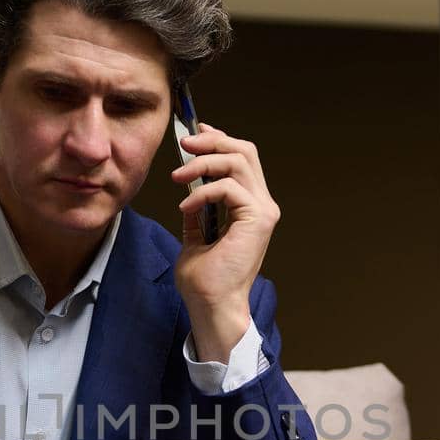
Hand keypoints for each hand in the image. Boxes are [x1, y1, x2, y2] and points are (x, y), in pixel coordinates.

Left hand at [170, 123, 280, 361]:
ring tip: (177, 176)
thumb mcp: (194, 237)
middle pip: (245, 152)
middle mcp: (262, 205)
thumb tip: (189, 191)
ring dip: (204, 162)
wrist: (211, 306)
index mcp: (250, 208)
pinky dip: (202, 191)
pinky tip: (185, 204)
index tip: (194, 133)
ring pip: (238, 162)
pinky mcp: (257, 220)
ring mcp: (262, 211)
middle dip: (213, 141)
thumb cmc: (204, 282)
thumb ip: (197, 213)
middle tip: (184, 143)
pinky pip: (229, 188)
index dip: (219, 140)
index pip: (242, 159)